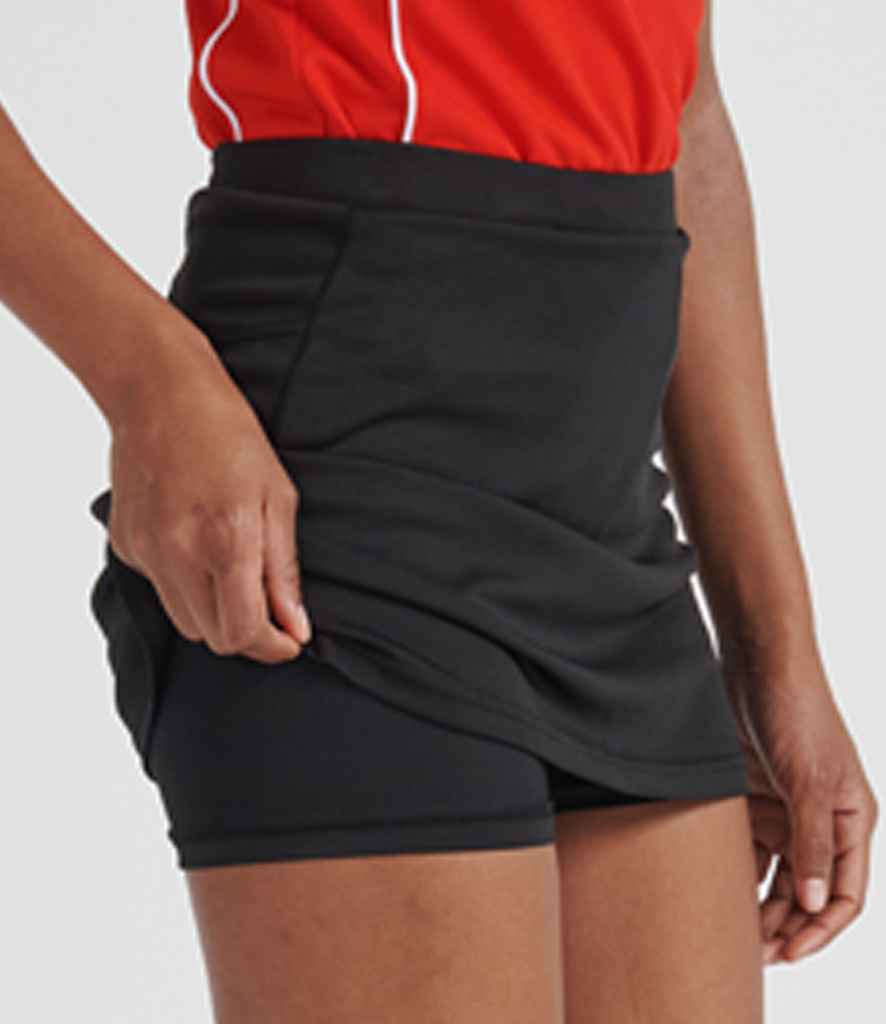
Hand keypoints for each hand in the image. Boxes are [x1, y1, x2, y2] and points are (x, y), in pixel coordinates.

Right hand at [106, 340, 311, 663]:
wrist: (158, 393)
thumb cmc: (228, 434)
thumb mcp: (277, 497)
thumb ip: (284, 570)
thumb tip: (296, 625)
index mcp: (226, 543)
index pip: (245, 632)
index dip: (274, 647)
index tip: (292, 641)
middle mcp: (179, 556)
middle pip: (214, 638)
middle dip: (248, 633)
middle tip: (271, 610)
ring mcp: (146, 553)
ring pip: (185, 622)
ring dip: (216, 613)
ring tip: (236, 572)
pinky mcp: (126, 546)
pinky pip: (161, 589)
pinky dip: (186, 584)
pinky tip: (199, 543)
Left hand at [724, 649, 878, 965]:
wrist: (756, 662)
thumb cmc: (797, 712)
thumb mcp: (809, 780)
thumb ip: (812, 842)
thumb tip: (812, 903)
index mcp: (851, 822)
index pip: (844, 894)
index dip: (819, 928)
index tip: (788, 952)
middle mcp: (820, 823)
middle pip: (804, 891)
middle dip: (782, 924)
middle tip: (751, 954)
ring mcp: (784, 810)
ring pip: (773, 874)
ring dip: (757, 905)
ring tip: (731, 934)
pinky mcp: (751, 797)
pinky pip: (745, 846)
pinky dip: (734, 871)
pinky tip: (713, 893)